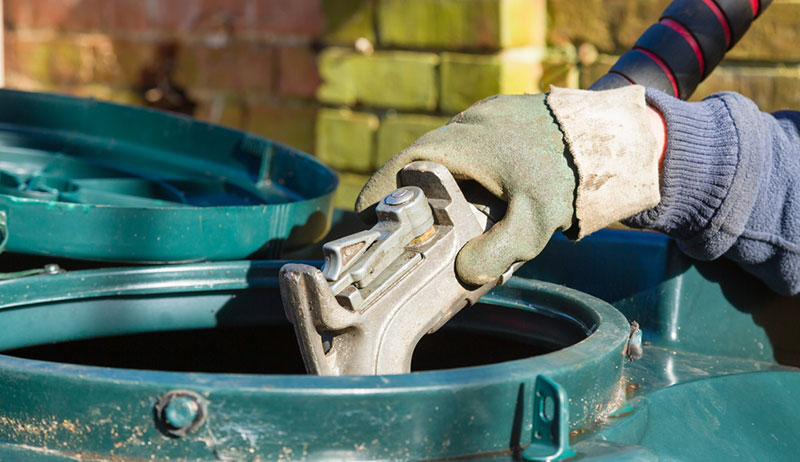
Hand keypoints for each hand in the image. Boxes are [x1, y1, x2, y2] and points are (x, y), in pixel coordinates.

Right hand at [356, 94, 576, 285]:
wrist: (610, 136)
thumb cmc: (570, 175)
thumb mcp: (534, 223)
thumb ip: (497, 252)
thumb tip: (463, 276)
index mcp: (458, 144)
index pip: (398, 170)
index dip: (374, 197)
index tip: (360, 224)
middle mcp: (462, 126)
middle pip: (415, 165)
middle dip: (400, 199)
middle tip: (393, 234)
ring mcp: (481, 119)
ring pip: (441, 158)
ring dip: (430, 186)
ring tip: (429, 224)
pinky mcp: (499, 120)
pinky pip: (465, 150)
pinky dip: (456, 174)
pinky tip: (467, 200)